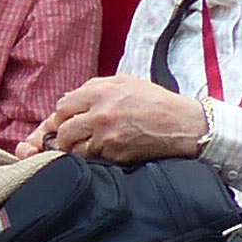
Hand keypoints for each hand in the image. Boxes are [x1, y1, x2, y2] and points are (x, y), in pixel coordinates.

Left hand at [29, 76, 209, 162]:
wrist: (181, 124)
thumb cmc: (154, 101)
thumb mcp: (124, 82)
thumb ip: (94, 88)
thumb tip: (70, 100)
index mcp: (99, 92)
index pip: (62, 107)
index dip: (61, 116)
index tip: (65, 121)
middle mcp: (99, 114)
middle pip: (62, 130)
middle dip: (63, 136)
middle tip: (71, 138)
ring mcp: (106, 136)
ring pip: (73, 149)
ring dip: (76, 149)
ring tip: (88, 145)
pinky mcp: (114, 154)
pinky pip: (92, 159)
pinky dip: (94, 157)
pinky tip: (105, 151)